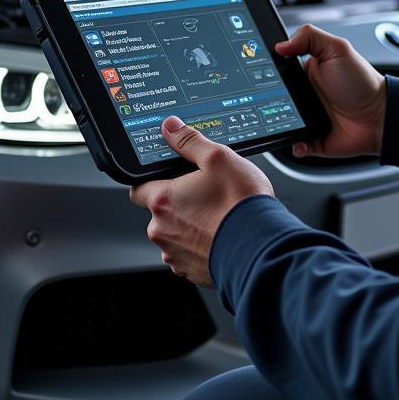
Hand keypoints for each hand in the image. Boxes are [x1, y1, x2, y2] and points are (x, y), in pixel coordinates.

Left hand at [129, 116, 274, 286]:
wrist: (260, 245)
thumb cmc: (240, 204)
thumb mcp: (218, 157)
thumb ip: (190, 141)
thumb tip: (170, 128)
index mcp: (163, 200)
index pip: (138, 189)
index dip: (152, 181)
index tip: (169, 179)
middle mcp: (162, 230)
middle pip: (160, 212)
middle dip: (178, 203)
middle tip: (205, 194)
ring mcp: (175, 254)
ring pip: (175, 234)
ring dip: (190, 226)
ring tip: (218, 215)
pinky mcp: (191, 271)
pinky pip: (189, 253)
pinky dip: (201, 244)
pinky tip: (221, 233)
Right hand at [275, 25, 386, 158]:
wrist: (380, 116)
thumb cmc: (362, 82)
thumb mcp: (338, 49)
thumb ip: (310, 37)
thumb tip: (280, 45)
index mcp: (305, 72)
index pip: (277, 70)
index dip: (266, 71)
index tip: (257, 72)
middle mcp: (302, 94)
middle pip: (272, 97)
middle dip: (266, 99)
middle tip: (270, 98)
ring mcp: (306, 117)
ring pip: (279, 122)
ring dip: (277, 123)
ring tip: (285, 119)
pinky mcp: (311, 138)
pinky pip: (294, 144)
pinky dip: (293, 145)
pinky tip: (299, 139)